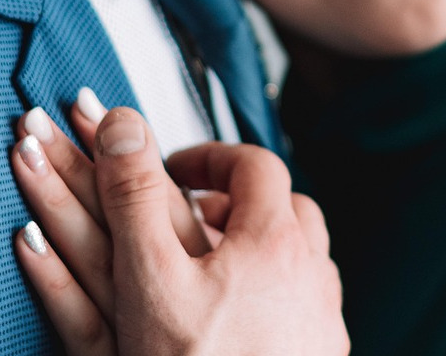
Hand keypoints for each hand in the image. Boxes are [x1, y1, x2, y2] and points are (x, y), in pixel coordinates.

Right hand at [13, 103, 347, 355]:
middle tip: (198, 215)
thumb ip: (134, 194)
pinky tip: (241, 321)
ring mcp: (324, 322)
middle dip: (241, 200)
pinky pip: (307, 306)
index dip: (212, 156)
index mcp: (274, 241)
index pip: (255, 163)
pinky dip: (276, 296)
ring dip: (263, 247)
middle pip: (288, 206)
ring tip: (216, 267)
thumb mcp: (150, 278)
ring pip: (304, 257)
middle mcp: (312, 275)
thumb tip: (122, 124)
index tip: (176, 168)